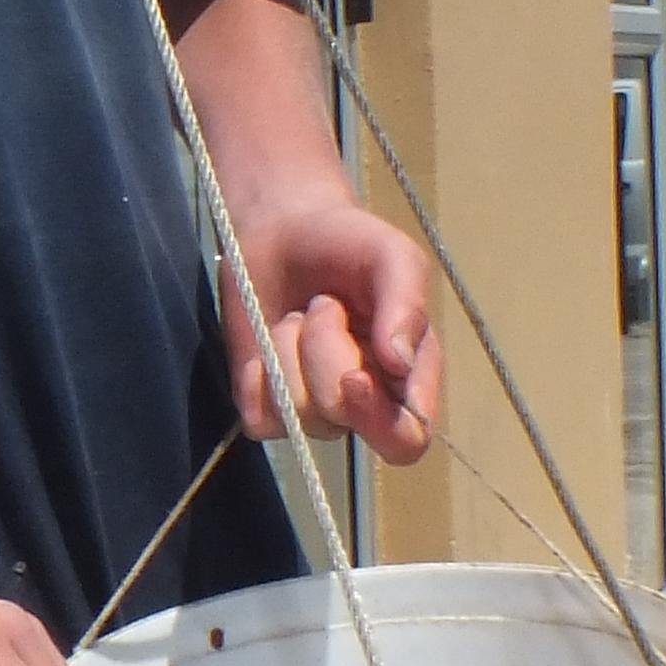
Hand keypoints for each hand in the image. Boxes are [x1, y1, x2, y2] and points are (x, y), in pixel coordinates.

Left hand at [223, 200, 439, 464]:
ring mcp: (313, 408)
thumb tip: (401, 362)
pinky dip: (256, 376)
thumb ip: (406, 304)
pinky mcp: (267, 405)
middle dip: (323, 355)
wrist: (281, 228)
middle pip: (343, 418)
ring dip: (290, 352)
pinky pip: (260, 417)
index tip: (353, 376)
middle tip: (324, 304)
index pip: (407, 438)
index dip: (379, 420)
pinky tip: (269, 336)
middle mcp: (364, 403)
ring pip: (298, 414)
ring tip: (299, 313)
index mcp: (408, 377)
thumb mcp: (392, 256)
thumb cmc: (348, 243)